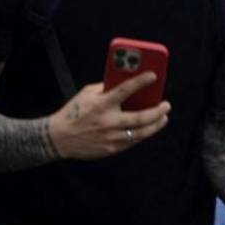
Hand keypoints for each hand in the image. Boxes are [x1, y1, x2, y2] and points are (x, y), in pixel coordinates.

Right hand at [47, 73, 169, 159]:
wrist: (58, 138)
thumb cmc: (74, 112)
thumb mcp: (86, 94)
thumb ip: (106, 88)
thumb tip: (127, 83)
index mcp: (101, 105)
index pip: (125, 90)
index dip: (141, 81)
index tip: (153, 75)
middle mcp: (108, 121)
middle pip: (141, 117)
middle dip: (158, 111)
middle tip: (166, 105)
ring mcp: (111, 137)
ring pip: (141, 133)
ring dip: (156, 125)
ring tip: (163, 118)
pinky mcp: (112, 148)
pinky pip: (133, 141)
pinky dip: (143, 134)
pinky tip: (149, 128)